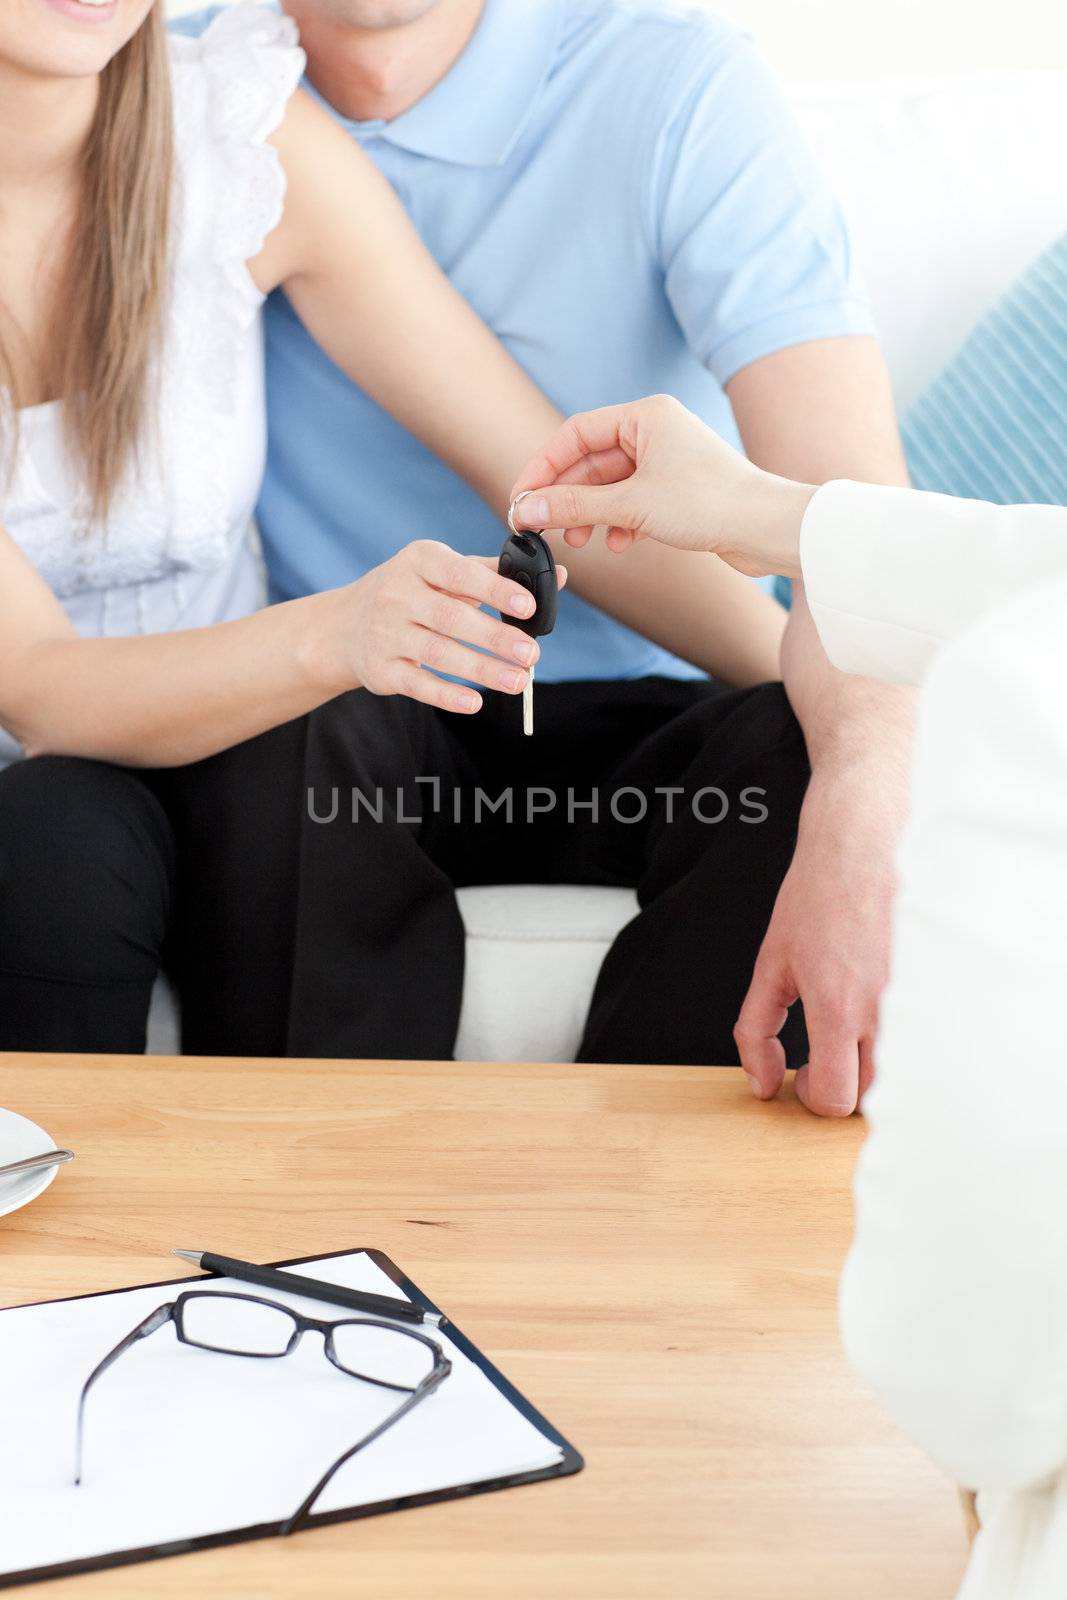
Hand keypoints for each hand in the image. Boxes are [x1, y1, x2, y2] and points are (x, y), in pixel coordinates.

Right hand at [313, 539, 566, 714]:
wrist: (342, 626)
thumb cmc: (411, 593)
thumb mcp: (442, 571)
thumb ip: (496, 573)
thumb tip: (558, 574)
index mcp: (419, 561)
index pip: (459, 572)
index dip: (495, 590)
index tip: (529, 607)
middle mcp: (397, 594)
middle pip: (451, 617)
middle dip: (495, 638)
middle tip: (533, 654)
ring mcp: (385, 633)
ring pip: (437, 653)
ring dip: (481, 669)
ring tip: (519, 681)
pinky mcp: (380, 670)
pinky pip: (417, 684)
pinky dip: (446, 694)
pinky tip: (476, 702)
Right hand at [509, 394, 812, 576]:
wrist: (767, 529)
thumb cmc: (709, 503)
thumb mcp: (630, 504)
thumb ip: (573, 505)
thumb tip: (526, 510)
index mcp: (646, 415)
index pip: (575, 433)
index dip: (543, 466)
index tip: (521, 497)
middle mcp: (656, 431)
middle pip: (591, 461)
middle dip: (566, 496)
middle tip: (543, 526)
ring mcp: (668, 461)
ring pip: (611, 485)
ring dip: (591, 514)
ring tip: (581, 542)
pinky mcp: (678, 491)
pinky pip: (632, 501)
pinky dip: (619, 522)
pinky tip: (619, 544)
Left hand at [734, 762, 898, 1115]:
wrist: (863, 844)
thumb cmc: (817, 896)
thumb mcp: (770, 964)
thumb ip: (756, 1030)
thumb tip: (761, 1083)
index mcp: (836, 1007)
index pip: (834, 1098)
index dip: (811, 1096)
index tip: (803, 1073)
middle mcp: (883, 1011)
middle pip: (871, 1096)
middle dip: (842, 1084)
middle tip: (824, 1052)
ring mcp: (917, 999)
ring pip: (901, 1070)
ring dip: (873, 1062)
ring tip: (852, 1025)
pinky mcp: (939, 985)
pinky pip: (925, 1036)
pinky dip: (902, 1035)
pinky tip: (879, 1000)